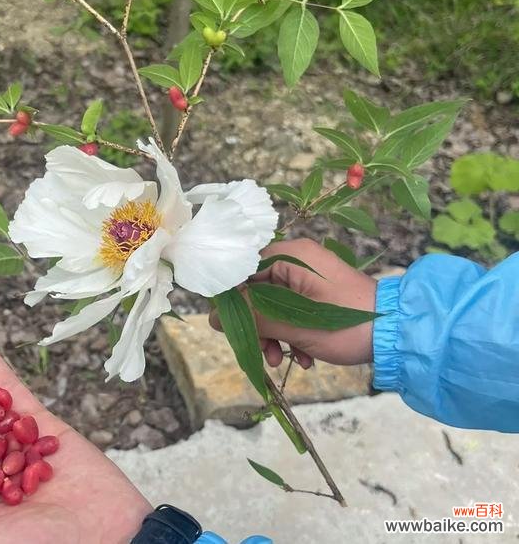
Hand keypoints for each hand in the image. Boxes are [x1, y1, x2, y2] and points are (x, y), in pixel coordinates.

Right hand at [210, 238, 376, 368]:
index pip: (243, 268)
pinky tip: (303, 356)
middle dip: (258, 324)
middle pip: (257, 290)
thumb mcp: (295, 325)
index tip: (231, 324)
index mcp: (290, 255)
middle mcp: (298, 261)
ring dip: (274, 334)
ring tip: (281, 360)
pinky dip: (292, 333)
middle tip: (262, 351)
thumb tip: (215, 319)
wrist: (399, 335)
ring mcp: (310, 278)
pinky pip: (293, 311)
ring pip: (274, 305)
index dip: (233, 298)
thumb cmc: (347, 323)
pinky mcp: (321, 295)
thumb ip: (254, 318)